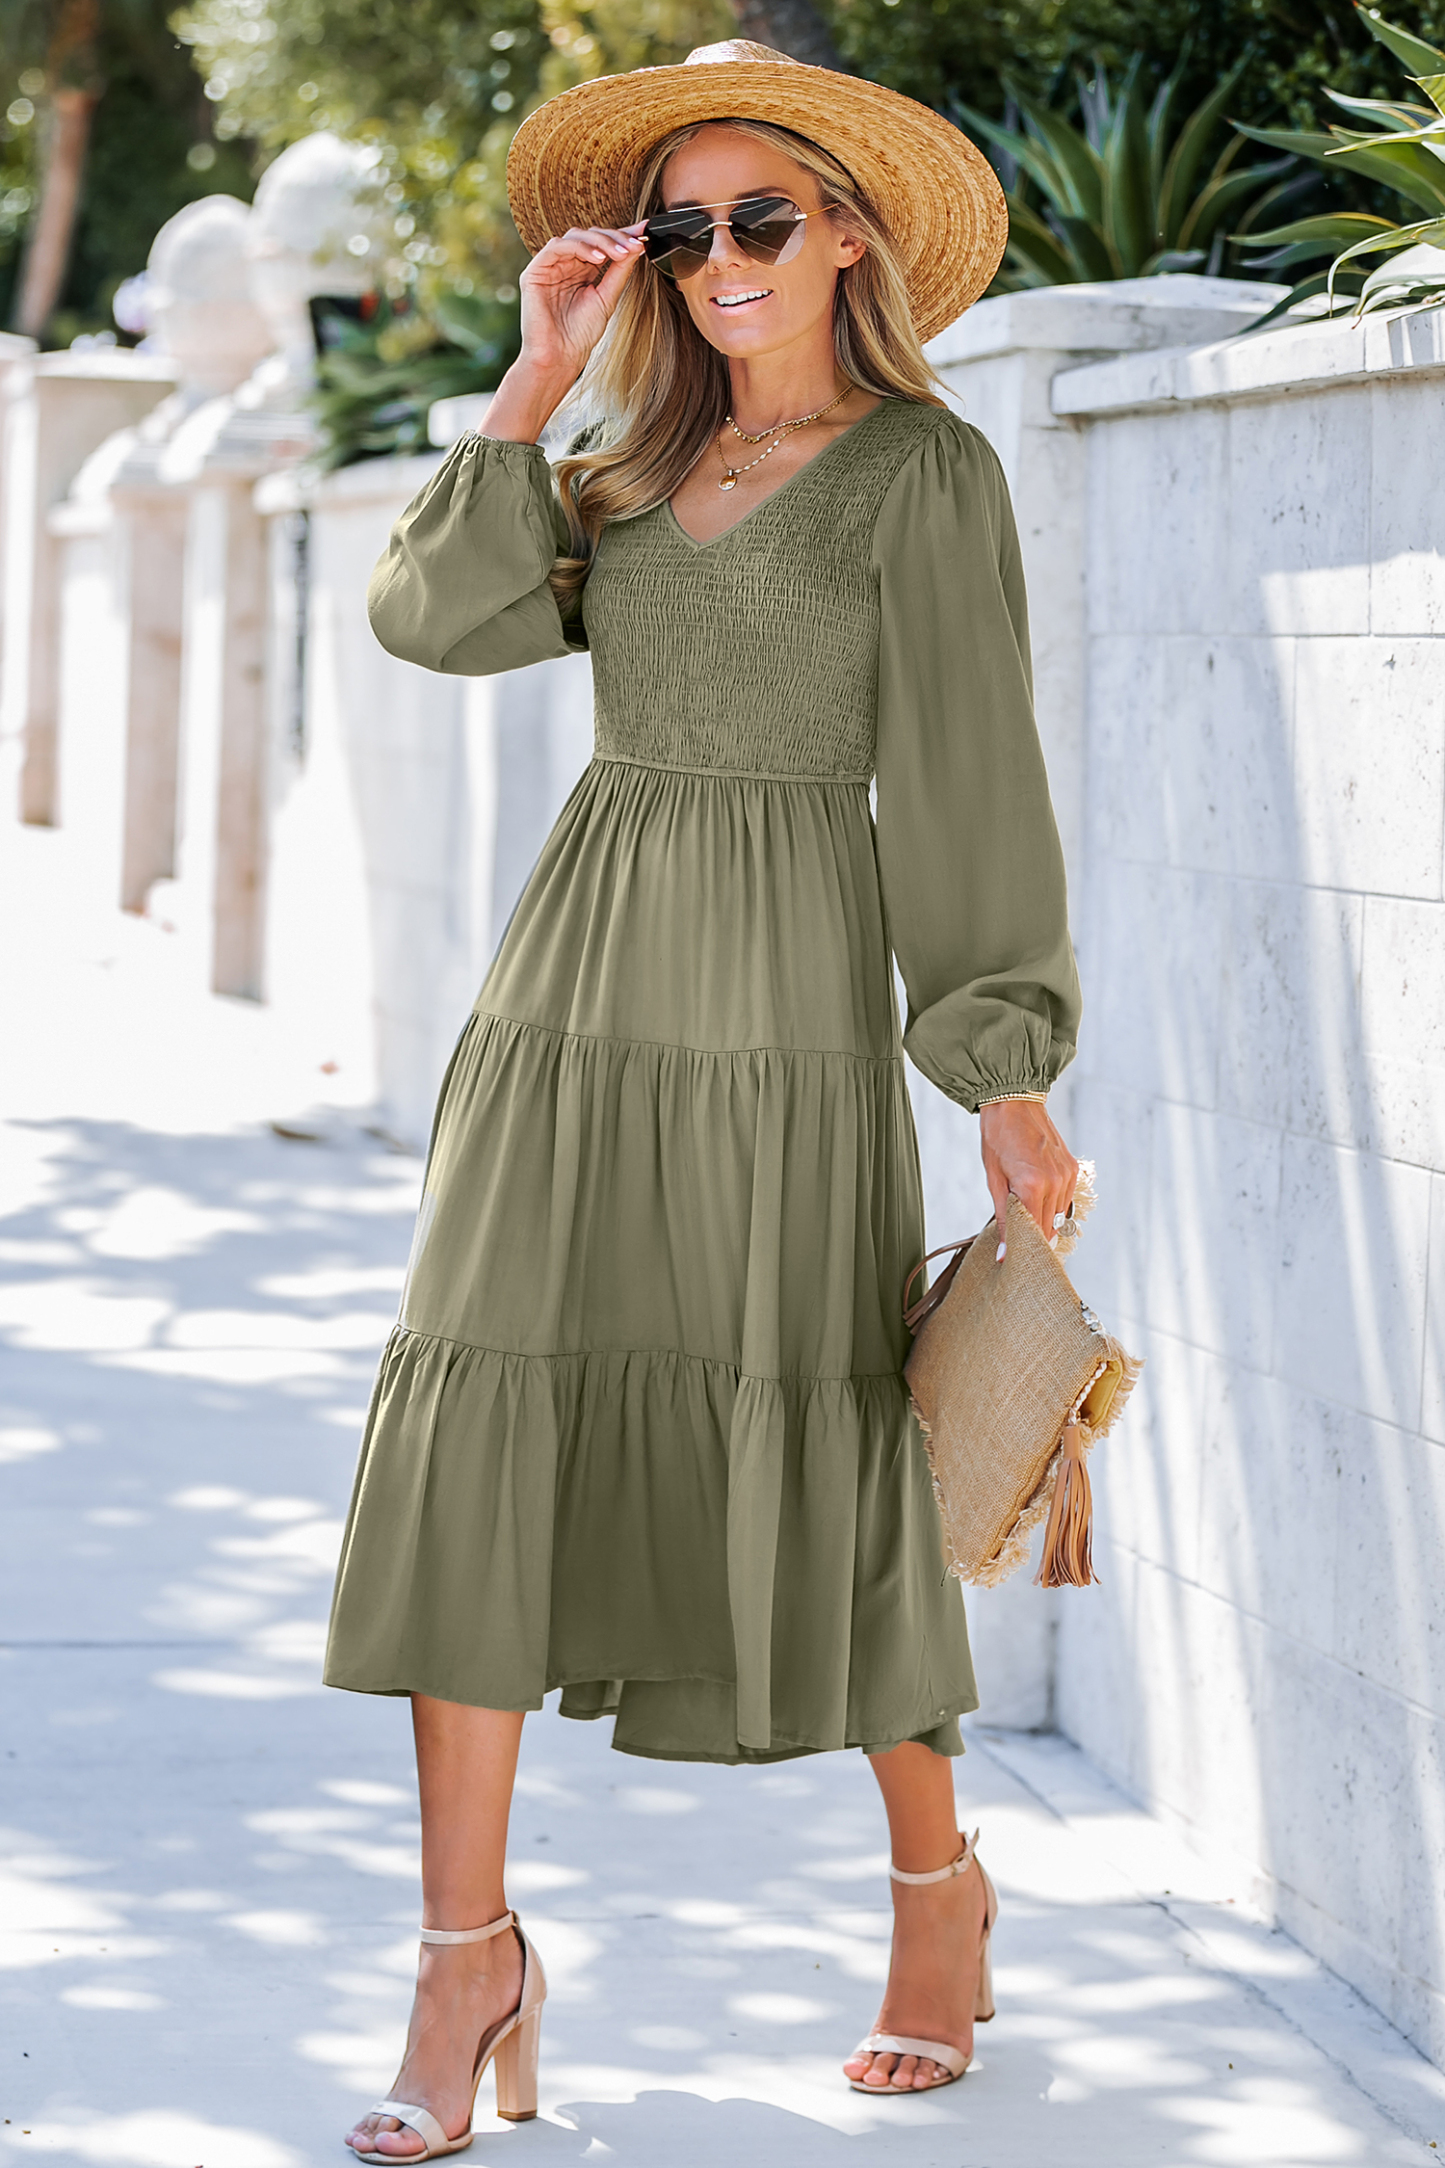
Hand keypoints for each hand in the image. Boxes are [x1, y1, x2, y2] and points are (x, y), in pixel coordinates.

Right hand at [523, 221, 646, 373]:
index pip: (602, 244)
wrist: (560, 357)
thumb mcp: (607, 297)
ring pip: (575, 236)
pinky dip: (580, 248)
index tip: (645, 232)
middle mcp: (566, 265)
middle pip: (590, 235)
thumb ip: (620, 271)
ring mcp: (550, 267)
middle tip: (633, 245)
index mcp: (582, 271)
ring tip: (620, 253)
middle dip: (614, 237)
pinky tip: (598, 258)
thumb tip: (636, 246)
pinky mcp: (535, 271)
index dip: (622, 235)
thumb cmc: (581, 334)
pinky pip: (557, 246)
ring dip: (601, 242)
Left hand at [978, 1100, 1078, 1261]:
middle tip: (1016, 1244)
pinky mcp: (1073, 1169)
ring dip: (1043, 1223)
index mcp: (1032, 1186)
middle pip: (1049, 1230)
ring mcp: (1067, 1176)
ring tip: (1023, 1216)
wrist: (1014, 1101)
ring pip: (1059, 1218)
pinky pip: (1065, 1200)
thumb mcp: (993, 1179)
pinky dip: (1052, 1207)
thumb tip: (1004, 1252)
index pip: (1032, 1233)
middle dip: (1033, 1240)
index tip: (1010, 1259)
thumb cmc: (998, 1137)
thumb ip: (1002, 1218)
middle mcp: (1055, 1183)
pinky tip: (1036, 1199)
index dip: (1021, 1248)